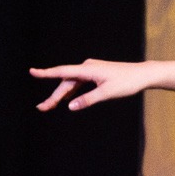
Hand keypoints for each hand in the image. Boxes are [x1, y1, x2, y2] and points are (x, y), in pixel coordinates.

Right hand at [31, 59, 150, 111]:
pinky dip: (71, 91)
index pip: (62, 72)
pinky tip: (66, 98)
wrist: (142, 74)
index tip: (32, 72)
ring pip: (71, 84)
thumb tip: (70, 106)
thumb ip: (88, 100)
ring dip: (61, 95)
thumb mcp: (107, 93)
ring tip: (49, 106)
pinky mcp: (95, 74)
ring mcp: (91, 70)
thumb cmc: (127, 82)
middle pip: (65, 82)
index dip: (46, 73)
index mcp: (88, 69)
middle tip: (41, 108)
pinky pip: (79, 83)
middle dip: (53, 96)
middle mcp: (86, 67)